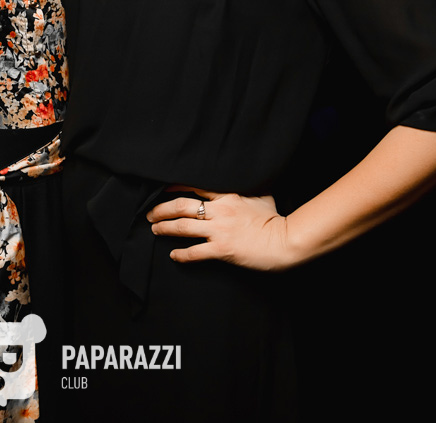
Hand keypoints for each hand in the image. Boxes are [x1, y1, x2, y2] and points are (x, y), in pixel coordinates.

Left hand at [146, 187, 296, 271]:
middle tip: (150, 214)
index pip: (194, 186)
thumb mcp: (261, 195)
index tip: (161, 190)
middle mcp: (220, 211)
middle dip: (161, 210)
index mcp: (228, 195)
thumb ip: (246, 189)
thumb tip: (243, 181)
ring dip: (165, 228)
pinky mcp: (222, 250)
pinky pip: (195, 252)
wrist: (286, 241)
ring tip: (155, 230)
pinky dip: (181, 254)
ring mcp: (220, 231)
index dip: (173, 188)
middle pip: (181, 206)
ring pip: (183, 227)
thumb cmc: (275, 219)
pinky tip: (173, 255)